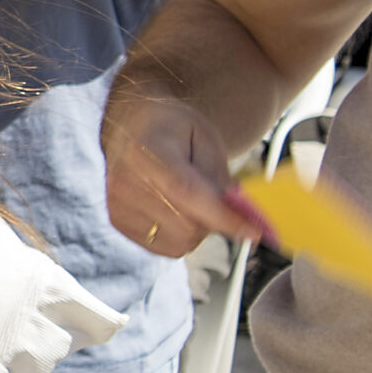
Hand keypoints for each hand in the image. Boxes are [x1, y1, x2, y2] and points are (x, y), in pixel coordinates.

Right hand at [102, 89, 254, 260]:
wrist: (127, 125)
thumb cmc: (170, 128)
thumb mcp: (204, 137)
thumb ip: (221, 176)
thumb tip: (241, 215)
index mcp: (146, 150)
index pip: (187, 192)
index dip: (223, 216)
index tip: (255, 231)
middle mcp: (123, 181)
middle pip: (187, 224)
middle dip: (215, 220)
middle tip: (219, 201)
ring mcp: (116, 205)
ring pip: (180, 241)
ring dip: (198, 229)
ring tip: (192, 202)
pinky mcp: (117, 222)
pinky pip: (165, 247)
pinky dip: (181, 236)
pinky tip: (176, 212)